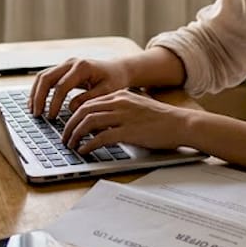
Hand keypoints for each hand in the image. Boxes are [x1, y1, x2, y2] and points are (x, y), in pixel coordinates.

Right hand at [29, 58, 132, 117]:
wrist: (118, 69)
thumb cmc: (114, 80)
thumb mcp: (106, 92)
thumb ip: (88, 99)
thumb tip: (70, 109)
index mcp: (82, 67)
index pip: (61, 86)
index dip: (54, 103)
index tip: (51, 117)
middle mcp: (71, 62)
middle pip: (47, 78)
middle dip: (39, 97)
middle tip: (36, 114)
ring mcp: (65, 64)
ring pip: (43, 76)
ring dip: (35, 93)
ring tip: (32, 110)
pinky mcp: (63, 69)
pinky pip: (46, 78)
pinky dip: (39, 90)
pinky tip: (36, 102)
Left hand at [61, 91, 190, 152]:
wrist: (181, 123)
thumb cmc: (161, 119)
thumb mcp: (137, 107)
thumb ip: (118, 111)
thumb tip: (99, 124)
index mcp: (120, 95)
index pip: (88, 102)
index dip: (74, 114)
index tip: (68, 125)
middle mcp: (119, 103)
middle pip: (83, 110)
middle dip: (69, 125)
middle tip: (65, 137)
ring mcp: (123, 116)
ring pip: (88, 122)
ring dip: (75, 135)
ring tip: (71, 145)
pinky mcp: (128, 132)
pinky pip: (100, 137)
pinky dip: (88, 144)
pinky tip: (84, 150)